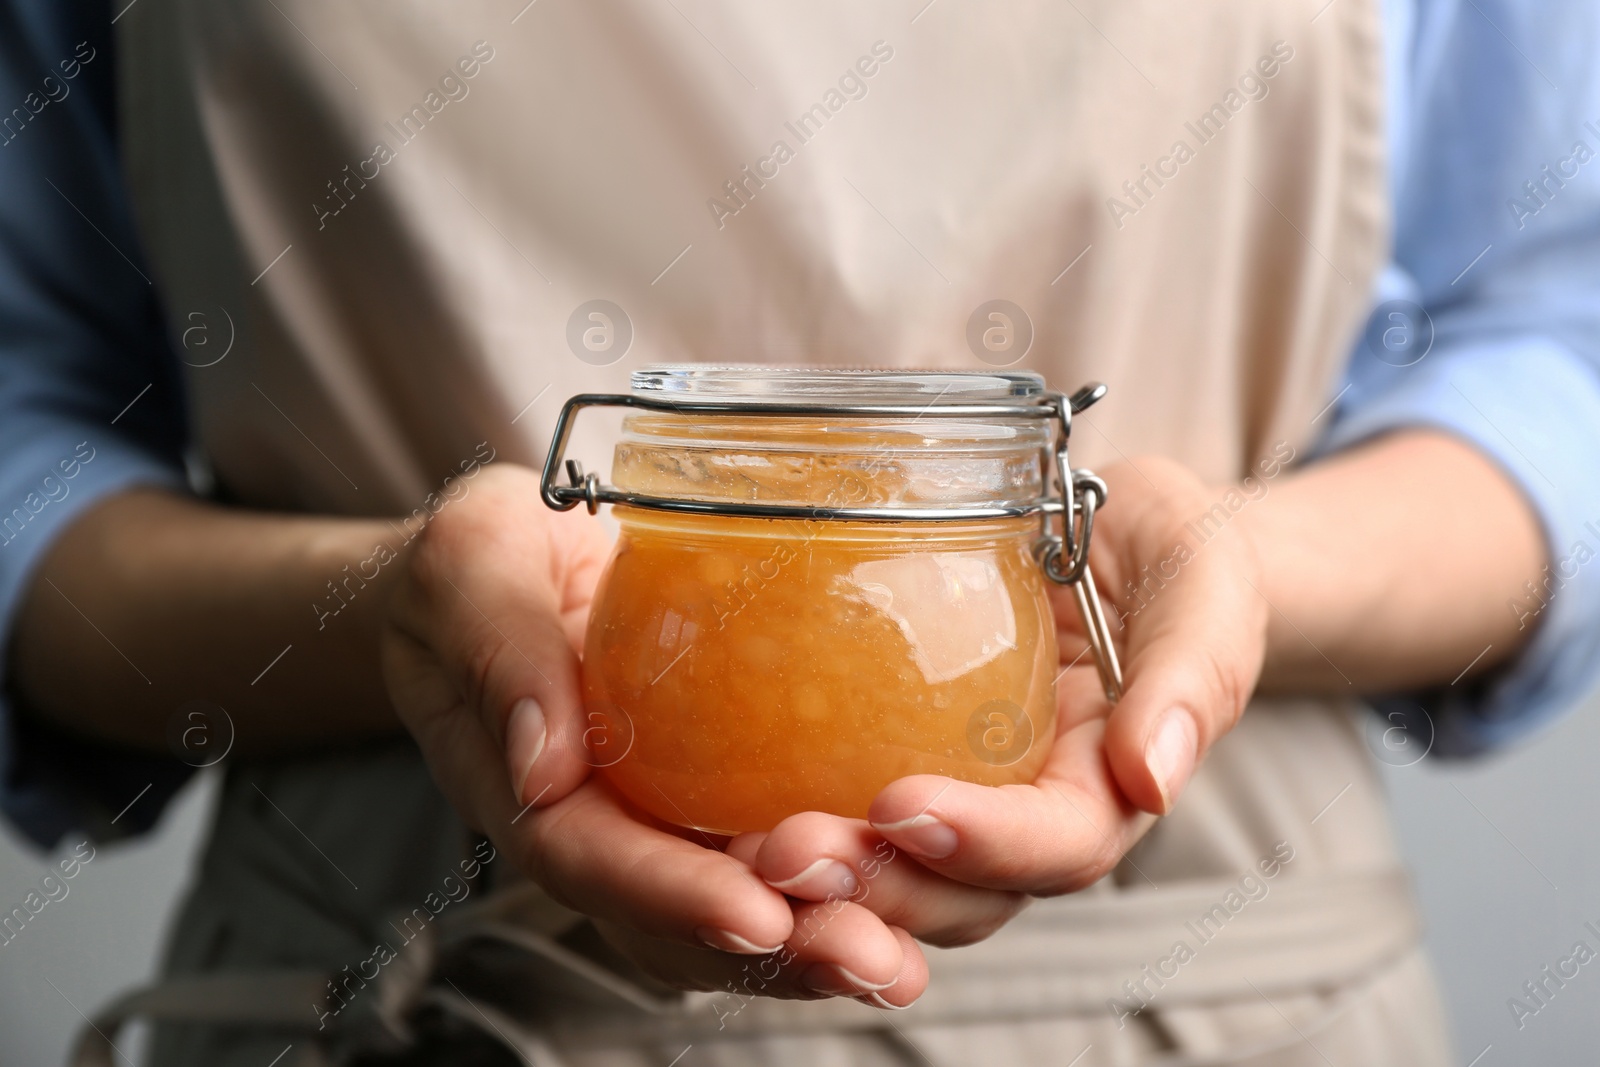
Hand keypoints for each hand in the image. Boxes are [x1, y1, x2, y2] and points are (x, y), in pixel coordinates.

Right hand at [380, 464, 927, 1004]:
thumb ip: (498, 649)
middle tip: (872, 958)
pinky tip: (923, 884)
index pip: (594, 863)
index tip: (755, 913)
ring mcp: (665, 822)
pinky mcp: (719, 796)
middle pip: (681, 925)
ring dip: (826, 940)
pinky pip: (781, 862)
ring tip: (903, 956)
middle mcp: (604, 828)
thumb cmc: (483, 559)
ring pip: (742, 915)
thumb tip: (541, 761)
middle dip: (778, 954)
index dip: (672, 898)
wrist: (505, 563)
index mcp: (530, 785)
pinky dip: (851, 887)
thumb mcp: (471, 562)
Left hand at [747, 457, 1266, 943]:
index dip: (985, 841)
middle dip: (881, 886)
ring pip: (902, 876)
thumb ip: (1190, 672)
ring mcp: (971, 793)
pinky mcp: (910, 756)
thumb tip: (1152, 776)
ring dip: (829, 876)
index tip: (905, 804)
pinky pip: (858, 814)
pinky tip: (726, 812)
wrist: (1123, 529)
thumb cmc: (1176, 549)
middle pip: (964, 889)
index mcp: (1112, 784)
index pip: (1059, 843)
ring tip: (748, 849)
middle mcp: (1035, 811)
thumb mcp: (1201, 582)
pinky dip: (800, 823)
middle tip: (790, 854)